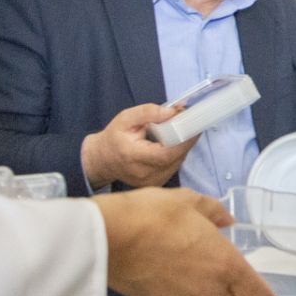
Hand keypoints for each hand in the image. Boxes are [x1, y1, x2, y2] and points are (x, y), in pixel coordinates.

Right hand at [81, 103, 198, 188]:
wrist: (102, 160)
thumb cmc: (114, 138)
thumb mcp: (126, 118)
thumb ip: (148, 112)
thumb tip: (172, 112)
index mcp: (133, 157)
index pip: (165, 153)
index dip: (183, 140)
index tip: (193, 125)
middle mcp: (144, 174)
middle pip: (175, 158)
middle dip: (186, 139)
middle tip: (191, 123)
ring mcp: (151, 182)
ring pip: (177, 163)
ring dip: (183, 146)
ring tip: (182, 131)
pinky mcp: (156, 183)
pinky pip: (173, 167)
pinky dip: (177, 154)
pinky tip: (174, 143)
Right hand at [93, 187, 276, 295]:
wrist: (110, 238)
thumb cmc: (155, 214)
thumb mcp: (189, 201)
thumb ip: (214, 212)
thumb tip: (227, 220)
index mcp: (226, 265)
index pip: (257, 295)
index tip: (265, 294)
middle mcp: (210, 291)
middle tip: (232, 289)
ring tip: (202, 289)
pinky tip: (175, 287)